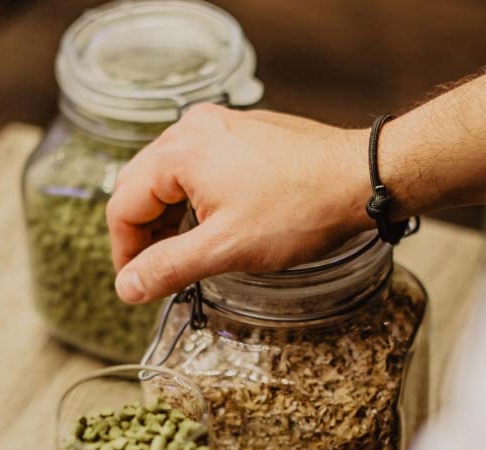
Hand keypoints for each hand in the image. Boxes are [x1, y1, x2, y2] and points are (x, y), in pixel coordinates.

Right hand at [107, 105, 372, 303]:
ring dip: (171, 218)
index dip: (124, 252)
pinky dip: (197, 200)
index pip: (123, 204)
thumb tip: (126, 287)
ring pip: (172, 178)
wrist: (362, 178)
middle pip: (143, 186)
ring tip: (189, 254)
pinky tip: (216, 226)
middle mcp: (194, 127)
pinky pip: (202, 167)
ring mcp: (222, 125)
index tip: (137, 285)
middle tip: (159, 274)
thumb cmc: (301, 210)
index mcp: (179, 150)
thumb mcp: (227, 249)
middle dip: (146, 234)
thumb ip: (169, 268)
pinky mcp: (245, 133)